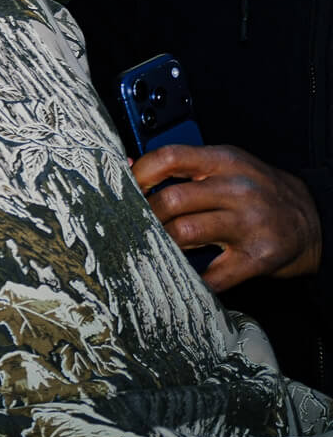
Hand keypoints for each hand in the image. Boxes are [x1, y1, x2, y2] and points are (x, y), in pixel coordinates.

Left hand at [134, 143, 322, 291]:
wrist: (311, 219)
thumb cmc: (256, 191)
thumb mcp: (225, 166)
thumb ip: (184, 167)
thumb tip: (128, 168)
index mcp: (223, 162)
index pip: (170, 158)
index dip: (140, 174)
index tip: (125, 188)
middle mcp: (237, 190)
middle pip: (171, 200)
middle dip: (145, 216)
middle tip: (134, 224)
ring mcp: (249, 224)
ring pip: (184, 233)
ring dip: (161, 243)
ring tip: (154, 245)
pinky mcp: (258, 258)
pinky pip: (214, 274)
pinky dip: (192, 279)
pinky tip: (182, 275)